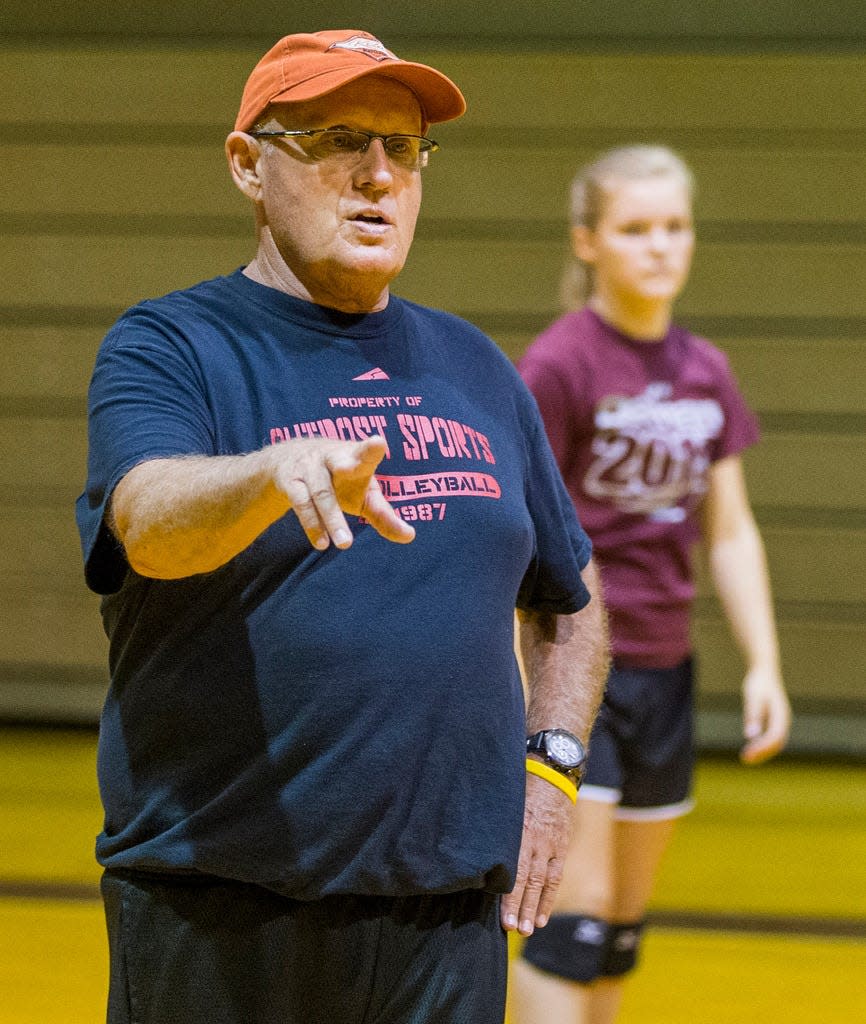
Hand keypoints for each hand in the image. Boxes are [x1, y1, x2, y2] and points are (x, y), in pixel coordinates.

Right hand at [270, 435, 414, 549]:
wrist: (287, 459)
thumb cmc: (340, 479)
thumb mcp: (362, 493)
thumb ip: (384, 515)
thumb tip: (410, 537)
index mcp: (355, 456)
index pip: (365, 452)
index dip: (371, 448)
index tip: (378, 442)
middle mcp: (332, 458)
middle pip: (340, 463)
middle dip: (346, 463)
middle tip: (350, 467)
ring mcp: (309, 468)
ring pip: (321, 493)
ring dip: (332, 518)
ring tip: (345, 543)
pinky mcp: (290, 482)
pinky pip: (301, 504)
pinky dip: (312, 524)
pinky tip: (322, 543)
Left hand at [500, 772, 574, 935]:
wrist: (552, 776)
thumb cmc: (519, 791)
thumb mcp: (501, 805)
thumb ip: (491, 828)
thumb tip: (470, 851)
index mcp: (516, 829)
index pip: (512, 868)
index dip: (507, 894)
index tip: (501, 916)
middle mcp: (533, 840)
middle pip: (526, 879)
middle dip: (518, 906)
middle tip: (511, 929)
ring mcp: (549, 846)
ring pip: (541, 882)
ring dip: (533, 907)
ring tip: (526, 930)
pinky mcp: (559, 848)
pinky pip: (555, 877)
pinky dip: (548, 898)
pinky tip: (541, 917)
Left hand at [740, 665, 790, 763]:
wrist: (764, 672)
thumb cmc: (758, 684)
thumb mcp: (753, 697)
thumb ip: (753, 716)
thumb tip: (751, 735)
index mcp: (781, 715)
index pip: (774, 738)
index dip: (762, 748)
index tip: (748, 754)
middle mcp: (784, 721)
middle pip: (776, 744)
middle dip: (762, 753)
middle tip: (745, 759)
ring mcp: (780, 722)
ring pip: (775, 743)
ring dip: (763, 752)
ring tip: (747, 758)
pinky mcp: (774, 722)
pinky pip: (771, 739)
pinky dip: (762, 746)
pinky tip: (751, 749)